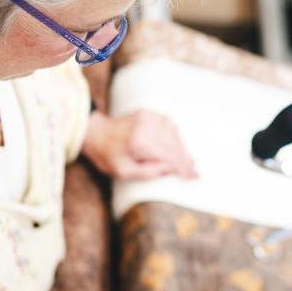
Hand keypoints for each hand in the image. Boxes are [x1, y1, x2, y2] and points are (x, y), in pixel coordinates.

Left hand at [82, 109, 196, 180]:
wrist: (96, 133)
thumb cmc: (107, 156)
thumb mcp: (123, 172)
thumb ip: (148, 172)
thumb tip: (170, 169)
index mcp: (140, 141)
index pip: (168, 156)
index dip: (182, 167)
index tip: (193, 177)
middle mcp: (147, 126)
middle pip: (174, 145)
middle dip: (185, 159)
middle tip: (196, 173)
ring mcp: (149, 117)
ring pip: (174, 134)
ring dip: (182, 148)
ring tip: (189, 163)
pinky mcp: (149, 113)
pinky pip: (168, 126)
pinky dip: (176, 138)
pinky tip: (179, 148)